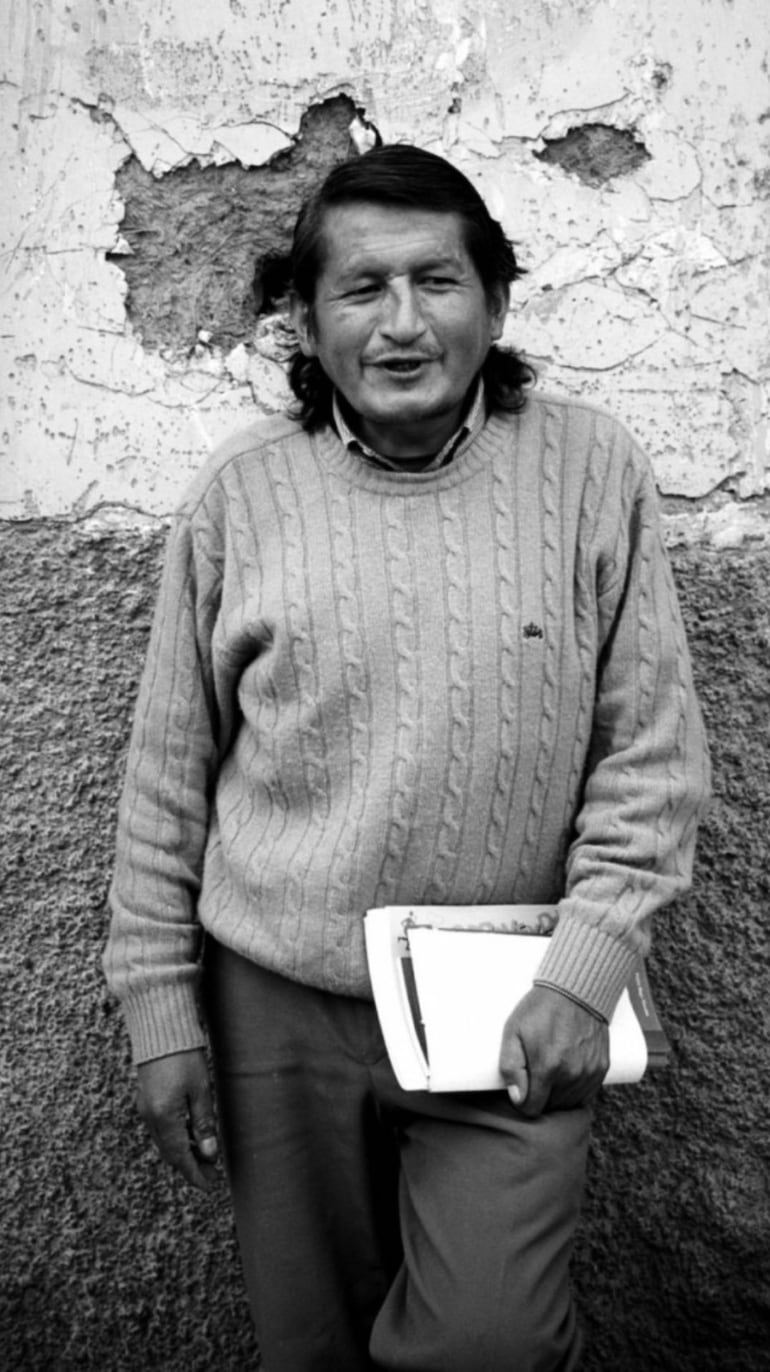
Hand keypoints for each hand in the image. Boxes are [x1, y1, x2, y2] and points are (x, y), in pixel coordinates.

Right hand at [136, 1048, 219, 1191]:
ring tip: (204, 1157)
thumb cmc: (183, 1056)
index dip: (194, 1174)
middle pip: (170, 1152)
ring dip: (183, 1152)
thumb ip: (203, 1123)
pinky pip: (161, 1128)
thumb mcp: (201, 1089)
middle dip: (190, 1166)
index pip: (180, 1156)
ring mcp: (145, 1108)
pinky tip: (190, 1135)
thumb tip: (209, 1153)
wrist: (159, 1029)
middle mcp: (150, 1117)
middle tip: (211, 1174)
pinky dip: (175, 1137)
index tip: (208, 1186)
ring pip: (164, 1141)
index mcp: (164, 1117)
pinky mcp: (146, 1099)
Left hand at [499, 985, 609, 1116]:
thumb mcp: (514, 1031)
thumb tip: (517, 1098)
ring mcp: (589, 1072)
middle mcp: (571, 1075)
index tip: (521, 1089)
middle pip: (551, 1107)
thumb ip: (511, 1067)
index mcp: (547, 1068)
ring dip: (558, 1094)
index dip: (523, 1102)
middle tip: (535, 1073)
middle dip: (540, 1096)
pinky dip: (576, 1089)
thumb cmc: (541, 1009)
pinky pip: (587, 1094)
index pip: (533, 1108)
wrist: (576, 989)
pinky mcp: (602, 1068)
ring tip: (551, 1070)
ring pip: (569, 1102)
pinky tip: (567, 1072)